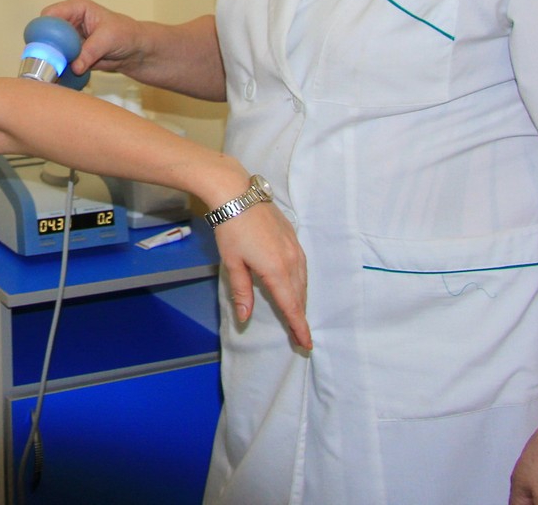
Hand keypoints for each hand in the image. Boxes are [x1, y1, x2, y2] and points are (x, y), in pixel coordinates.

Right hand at [41, 0, 145, 76]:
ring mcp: (69, 38)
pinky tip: (60, 75)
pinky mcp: (71, 53)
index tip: (45, 46)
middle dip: (45, 47)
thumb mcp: (109, 39)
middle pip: (46, 32)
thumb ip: (90, 51)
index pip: (50, 14)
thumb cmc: (126, 34)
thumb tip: (74, 66)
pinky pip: (59, 60)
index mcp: (76, 8)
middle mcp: (69, 21)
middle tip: (48, 62)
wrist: (135, 50)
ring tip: (54, 71)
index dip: (44, 28)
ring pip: (51, 48)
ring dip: (51, 59)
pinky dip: (59, 67)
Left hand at [212, 203, 310, 349]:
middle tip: (298, 336)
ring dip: (300, 299)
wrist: (237, 193)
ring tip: (296, 314)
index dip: (298, 326)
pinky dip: (299, 281)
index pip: (290, 305)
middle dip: (299, 316)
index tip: (306, 343)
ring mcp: (294, 247)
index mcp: (276, 270)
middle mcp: (291, 260)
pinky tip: (294, 285)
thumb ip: (241, 291)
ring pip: (302, 280)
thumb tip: (245, 318)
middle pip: (299, 295)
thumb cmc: (231, 228)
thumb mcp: (232, 263)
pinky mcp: (293, 237)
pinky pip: (301, 266)